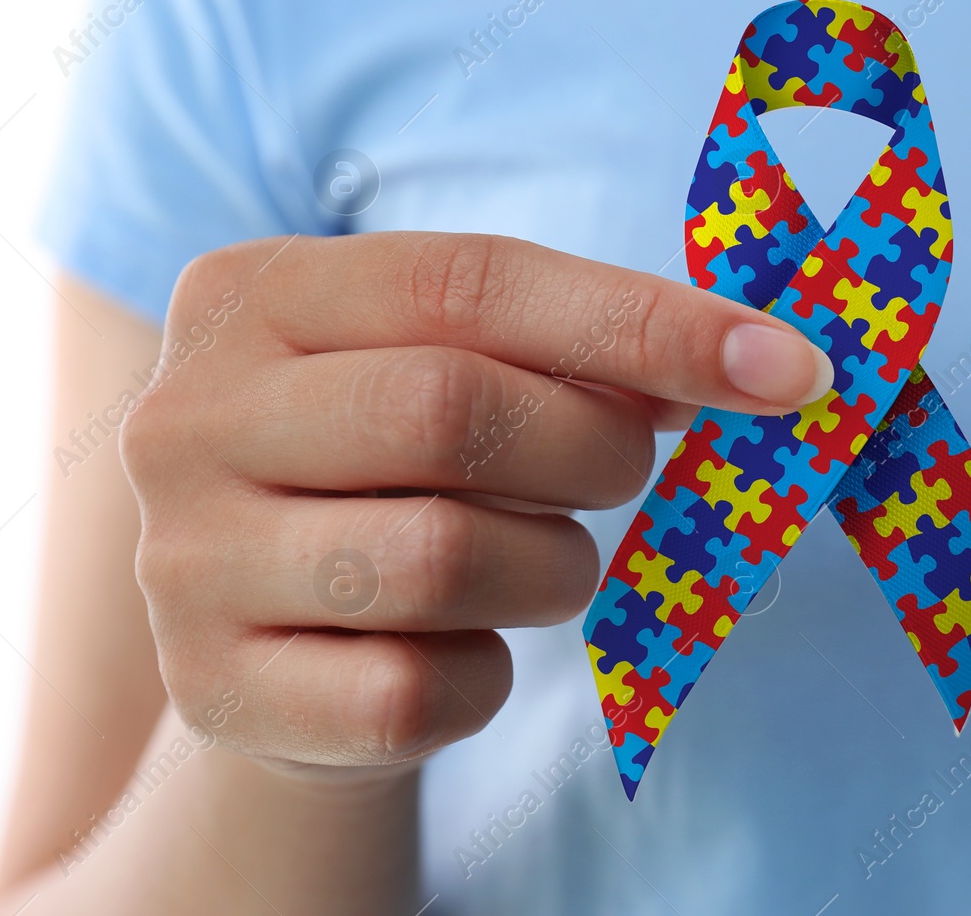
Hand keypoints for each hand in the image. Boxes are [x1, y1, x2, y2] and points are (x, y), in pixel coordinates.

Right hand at [120, 232, 831, 778]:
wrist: (271, 643)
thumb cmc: (385, 475)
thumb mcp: (443, 372)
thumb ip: (562, 352)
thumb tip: (745, 361)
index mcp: (249, 295)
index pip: (467, 280)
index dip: (640, 320)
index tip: (785, 367)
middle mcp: (186, 416)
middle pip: (447, 408)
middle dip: (590, 448)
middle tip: (627, 472)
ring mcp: (186, 559)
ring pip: (439, 557)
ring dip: (550, 568)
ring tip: (542, 562)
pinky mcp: (218, 689)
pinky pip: (414, 689)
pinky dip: (485, 675)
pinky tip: (464, 648)